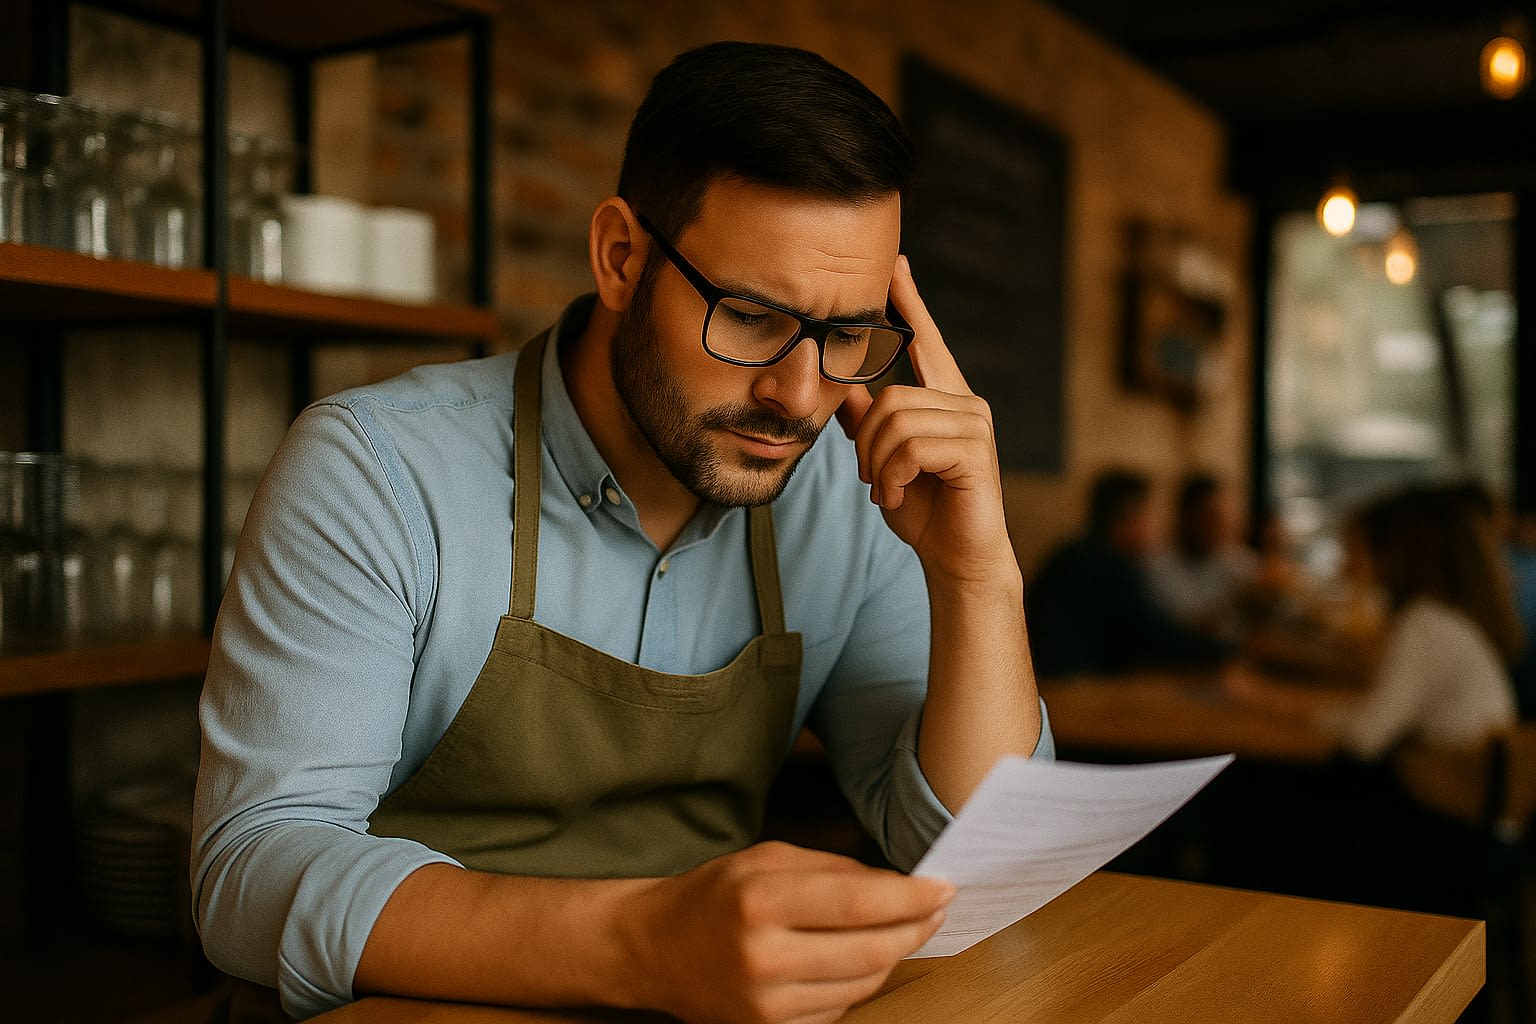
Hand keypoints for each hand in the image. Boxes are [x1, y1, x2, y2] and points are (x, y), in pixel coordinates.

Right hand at [621, 841, 951, 1023]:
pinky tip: (865, 957)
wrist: (654, 950)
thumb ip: (832, 869)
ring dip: (895, 956)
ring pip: (862, 985)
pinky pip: (839, 1009)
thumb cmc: (713, 895)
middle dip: (915, 928)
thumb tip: (899, 883)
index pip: (858, 902)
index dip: (910, 898)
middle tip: (937, 908)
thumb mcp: (766, 859)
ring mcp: (766, 1004)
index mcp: (760, 901)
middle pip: (870, 950)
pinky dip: (861, 982)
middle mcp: (763, 957)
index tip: (942, 886)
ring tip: (908, 929)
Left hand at [835, 256, 1010, 585]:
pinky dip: (893, 476)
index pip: (925, 341)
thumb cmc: (923, 509)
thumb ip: (865, 419)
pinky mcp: (976, 449)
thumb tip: (840, 382)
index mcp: (944, 399)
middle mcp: (964, 402)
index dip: (909, 302)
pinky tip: (900, 495)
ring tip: (888, 490)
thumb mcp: (883, 460)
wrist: (956, 559)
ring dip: (878, 464)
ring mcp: (975, 422)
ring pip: (895, 420)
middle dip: (866, 444)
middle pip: (888, 396)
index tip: (895, 264)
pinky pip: (911, 445)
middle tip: (873, 480)